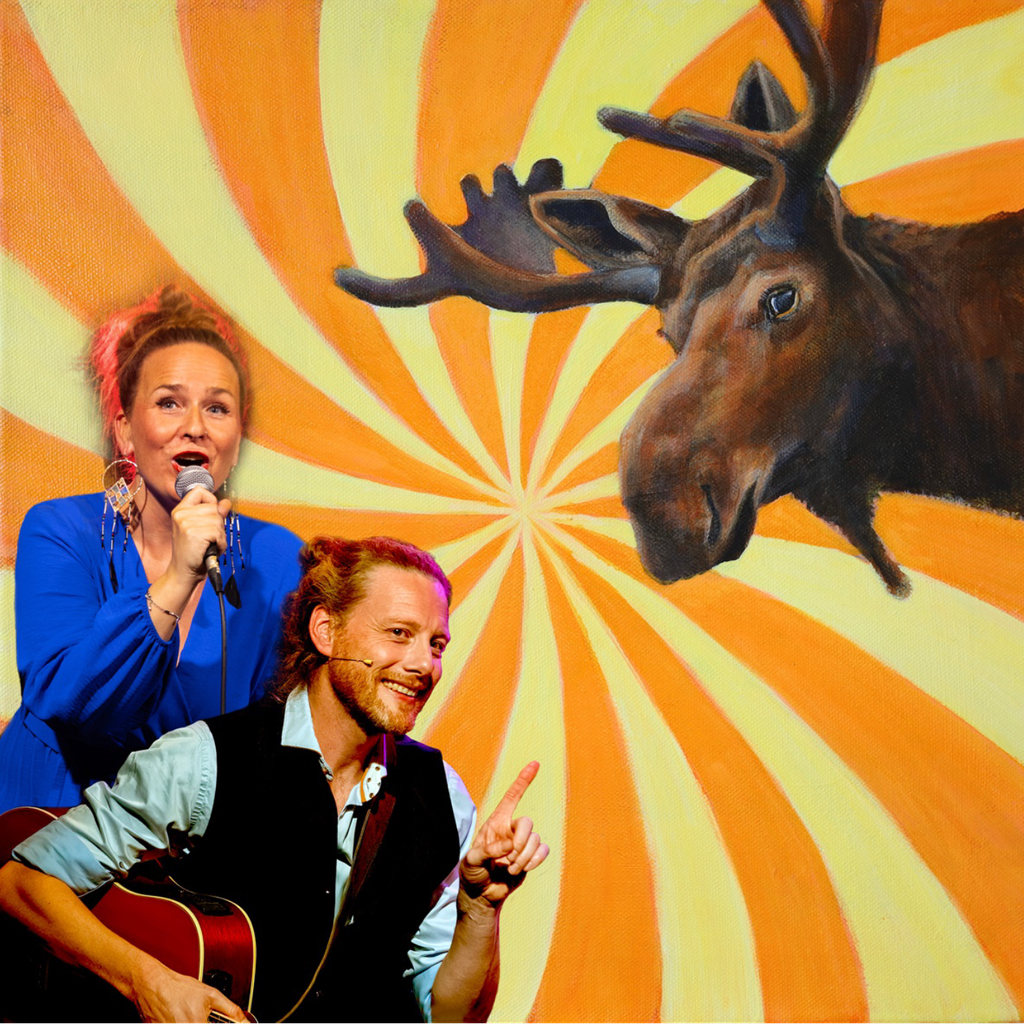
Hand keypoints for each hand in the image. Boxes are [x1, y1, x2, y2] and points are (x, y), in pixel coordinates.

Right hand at [133, 961, 247, 1022]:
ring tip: (188, 1014)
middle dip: (205, 1022)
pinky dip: (180, 1022)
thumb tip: (242, 1020)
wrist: (153, 985)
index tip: (215, 1021)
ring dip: (193, 1022)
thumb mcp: (210, 994)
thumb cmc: (178, 988)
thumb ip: (229, 1009)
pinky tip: (180, 1017)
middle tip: (202, 1017)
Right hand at [168, 486, 230, 582]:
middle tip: (210, 537)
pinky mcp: (194, 533)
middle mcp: (181, 514)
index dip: (211, 500)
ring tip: (210, 544)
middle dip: (218, 523)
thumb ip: (214, 514)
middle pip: (213, 507)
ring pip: (218, 520)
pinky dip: (220, 542)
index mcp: (181, 510)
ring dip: (220, 535)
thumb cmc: (194, 552)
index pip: (199, 491)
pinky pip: (218, 532)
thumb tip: (226, 502)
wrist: (184, 572)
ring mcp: (186, 523)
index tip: (211, 513)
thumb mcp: (201, 529)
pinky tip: (212, 548)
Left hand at [460, 762, 548, 906]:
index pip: (512, 797)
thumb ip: (487, 851)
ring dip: (524, 857)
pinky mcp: (530, 856)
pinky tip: (521, 869)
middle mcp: (510, 829)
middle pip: (527, 822)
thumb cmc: (472, 873)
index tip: (535, 764)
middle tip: (509, 858)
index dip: (523, 780)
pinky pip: (543, 850)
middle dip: (521, 842)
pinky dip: (534, 861)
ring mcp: (522, 842)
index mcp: (495, 823)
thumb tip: (508, 846)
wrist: (482, 895)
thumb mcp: (471, 861)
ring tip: (509, 868)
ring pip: (535, 839)